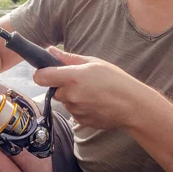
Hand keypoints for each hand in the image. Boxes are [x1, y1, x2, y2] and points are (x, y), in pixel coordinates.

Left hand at [33, 47, 149, 128]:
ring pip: (64, 101)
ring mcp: (75, 110)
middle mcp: (70, 95)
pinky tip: (94, 102)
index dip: (41, 73)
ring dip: (71, 97)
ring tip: (91, 92)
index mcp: (72, 77)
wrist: (132, 105)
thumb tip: (50, 51)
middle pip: (53, 90)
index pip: (41, 77)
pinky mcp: (80, 120)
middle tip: (80, 81)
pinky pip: (73, 111)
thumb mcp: (93, 62)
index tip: (47, 71)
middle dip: (62, 85)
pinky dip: (80, 107)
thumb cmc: (115, 80)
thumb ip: (69, 58)